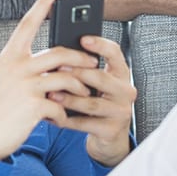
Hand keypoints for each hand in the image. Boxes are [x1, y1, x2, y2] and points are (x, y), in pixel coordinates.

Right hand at [0, 0, 122, 160]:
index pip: (28, 23)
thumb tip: (62, 66)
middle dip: (81, 59)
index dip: (43, 4)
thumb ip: (29, 69)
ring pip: (67, 79)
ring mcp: (25, 85)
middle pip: (60, 53)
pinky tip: (58, 120)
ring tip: (83, 96)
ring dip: (80, 89)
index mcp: (9, 56)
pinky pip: (61, 106)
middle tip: (93, 65)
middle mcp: (17, 66)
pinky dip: (63, 115)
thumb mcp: (7, 80)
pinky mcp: (33, 106)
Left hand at [46, 35, 135, 166]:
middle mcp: (125, 91)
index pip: (115, 53)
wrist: (109, 136)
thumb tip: (58, 55)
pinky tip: (53, 115)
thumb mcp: (95, 84)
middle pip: (100, 78)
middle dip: (77, 73)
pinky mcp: (111, 130)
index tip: (83, 39)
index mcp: (121, 74)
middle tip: (57, 69)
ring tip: (51, 94)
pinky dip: (66, 119)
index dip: (100, 45)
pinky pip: (85, 123)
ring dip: (69, 98)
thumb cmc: (97, 102)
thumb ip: (84, 70)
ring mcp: (121, 111)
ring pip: (91, 103)